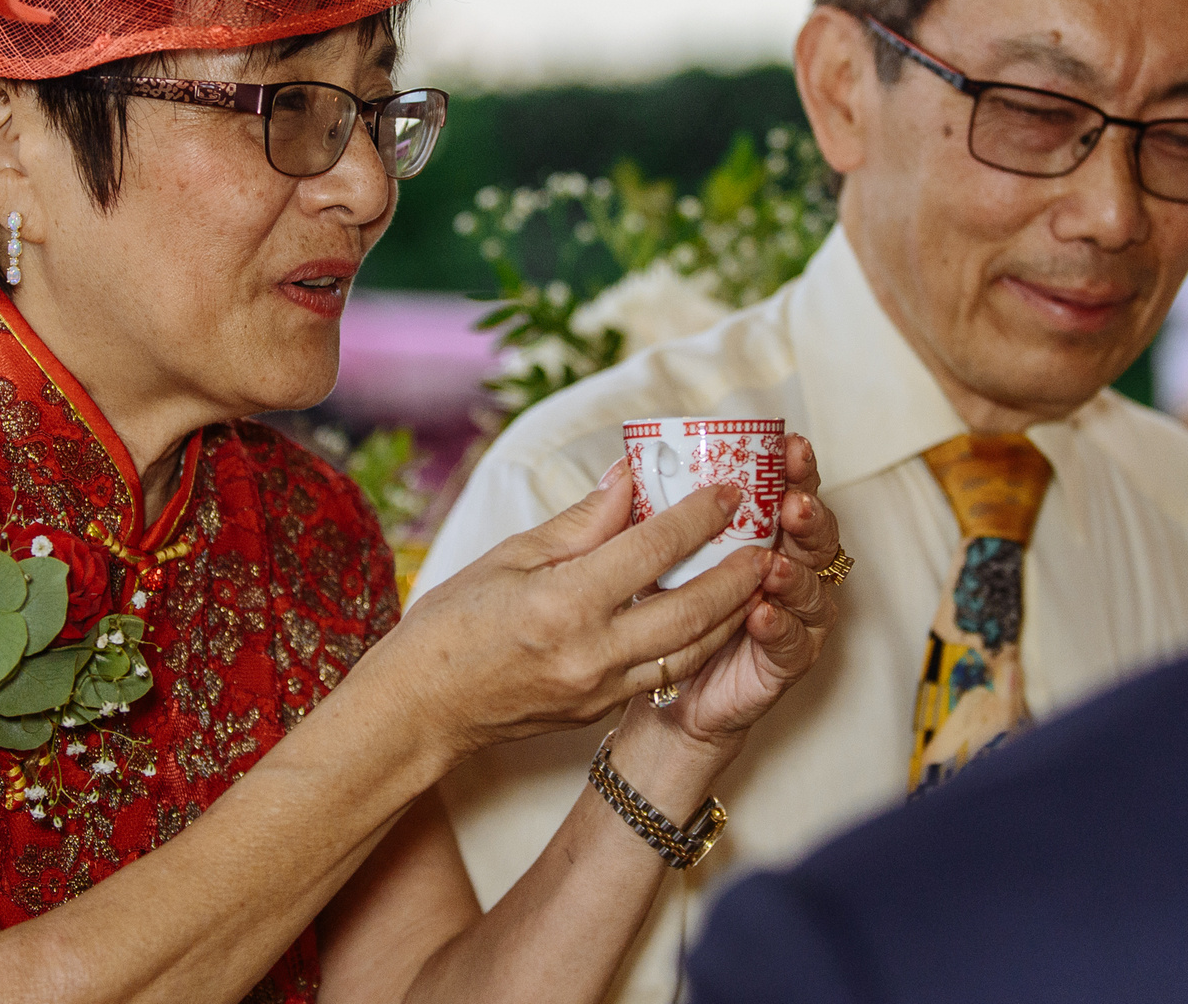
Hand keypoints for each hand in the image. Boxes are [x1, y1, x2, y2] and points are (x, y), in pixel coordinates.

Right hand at [381, 461, 766, 760]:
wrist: (421, 709)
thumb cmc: (452, 625)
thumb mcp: (510, 557)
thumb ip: (581, 522)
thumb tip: (629, 477)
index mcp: (564, 604)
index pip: (651, 550)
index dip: (697, 516)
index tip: (728, 491)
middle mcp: (591, 652)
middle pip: (692, 609)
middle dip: (738, 572)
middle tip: (767, 540)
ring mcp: (600, 689)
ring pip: (691, 650)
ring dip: (731, 613)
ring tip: (755, 577)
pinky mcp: (599, 711)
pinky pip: (663, 673)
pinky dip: (694, 641)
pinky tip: (707, 614)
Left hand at [646, 433, 838, 747]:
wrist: (661, 696)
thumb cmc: (654, 616)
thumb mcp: (638, 560)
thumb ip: (640, 517)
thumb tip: (625, 469)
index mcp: (758, 536)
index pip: (787, 494)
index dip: (793, 470)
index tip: (790, 444)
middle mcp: (784, 572)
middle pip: (813, 538)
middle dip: (810, 514)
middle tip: (794, 500)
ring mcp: (790, 620)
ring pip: (812, 590)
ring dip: (796, 572)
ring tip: (773, 560)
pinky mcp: (781, 665)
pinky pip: (792, 646)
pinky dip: (781, 627)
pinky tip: (762, 613)